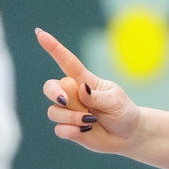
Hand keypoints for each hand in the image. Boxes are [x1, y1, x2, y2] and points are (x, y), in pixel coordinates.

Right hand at [39, 29, 142, 152]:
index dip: (53, 48)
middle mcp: (73, 95)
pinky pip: (59, 129)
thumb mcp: (115, 100)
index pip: (67, 62)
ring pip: (54, 110)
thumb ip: (97, 96)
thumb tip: (80, 89)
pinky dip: (72, 130)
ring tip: (91, 120)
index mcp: (84, 81)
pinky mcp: (68, 128)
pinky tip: (86, 130)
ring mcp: (69, 111)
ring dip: (72, 116)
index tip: (40, 33)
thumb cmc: (123, 112)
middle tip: (66, 100)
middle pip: (50, 87)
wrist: (128, 135)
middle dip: (55, 92)